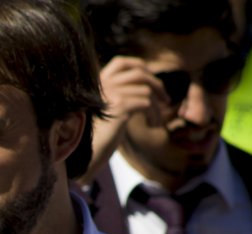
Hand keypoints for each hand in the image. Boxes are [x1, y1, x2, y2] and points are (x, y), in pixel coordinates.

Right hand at [80, 56, 168, 185]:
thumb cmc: (97, 137)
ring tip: (157, 122)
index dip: (139, 66)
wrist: (85, 154)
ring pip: (146, 90)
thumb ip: (120, 95)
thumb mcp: (108, 110)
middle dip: (157, 85)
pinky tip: (152, 125)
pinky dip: (153, 114)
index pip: (120, 63)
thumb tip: (146, 87)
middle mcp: (104, 84)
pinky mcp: (119, 105)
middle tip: (166, 100)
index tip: (152, 78)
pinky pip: (146, 103)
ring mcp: (111, 93)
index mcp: (98, 83)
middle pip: (139, 73)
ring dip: (156, 107)